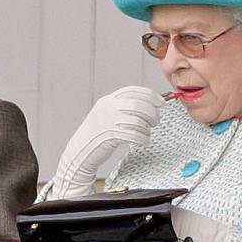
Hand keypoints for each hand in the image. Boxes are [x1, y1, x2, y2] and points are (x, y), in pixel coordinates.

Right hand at [40, 86, 164, 199]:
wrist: (80, 150)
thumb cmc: (99, 134)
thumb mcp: (108, 114)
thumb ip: (123, 108)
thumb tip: (149, 105)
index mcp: (108, 100)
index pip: (133, 91)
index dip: (150, 95)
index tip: (161, 102)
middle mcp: (108, 108)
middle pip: (138, 104)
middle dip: (152, 112)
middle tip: (156, 121)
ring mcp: (108, 121)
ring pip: (137, 120)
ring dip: (148, 127)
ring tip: (148, 133)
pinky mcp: (110, 136)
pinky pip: (133, 135)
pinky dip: (143, 138)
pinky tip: (146, 141)